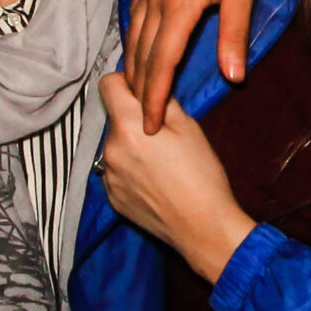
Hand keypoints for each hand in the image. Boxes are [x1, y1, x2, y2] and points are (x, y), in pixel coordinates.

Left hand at [97, 74, 255, 282]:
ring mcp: (108, 176)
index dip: (125, 82)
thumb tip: (150, 85)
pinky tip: (155, 180)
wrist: (203, 228)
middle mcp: (110, 151)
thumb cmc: (202, 176)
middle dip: (133, 118)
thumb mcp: (189, 127)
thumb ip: (162, 100)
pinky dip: (130, 168)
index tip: (143, 92)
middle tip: (163, 132)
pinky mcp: (111, 197)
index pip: (107, 85)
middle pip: (113, 117)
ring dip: (130, 144)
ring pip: (114, 144)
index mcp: (128, 128)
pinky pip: (116, 170)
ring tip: (161, 161)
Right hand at [125, 0, 264, 132]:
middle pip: (142, 51)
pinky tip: (136, 44)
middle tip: (137, 117)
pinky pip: (133, 11)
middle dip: (138, 87)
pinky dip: (132, 36)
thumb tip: (233, 77)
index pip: (162, 61)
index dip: (154, 95)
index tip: (150, 123)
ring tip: (133, 90)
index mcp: (180, 3)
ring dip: (132, 63)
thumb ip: (234, 34)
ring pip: (133, 31)